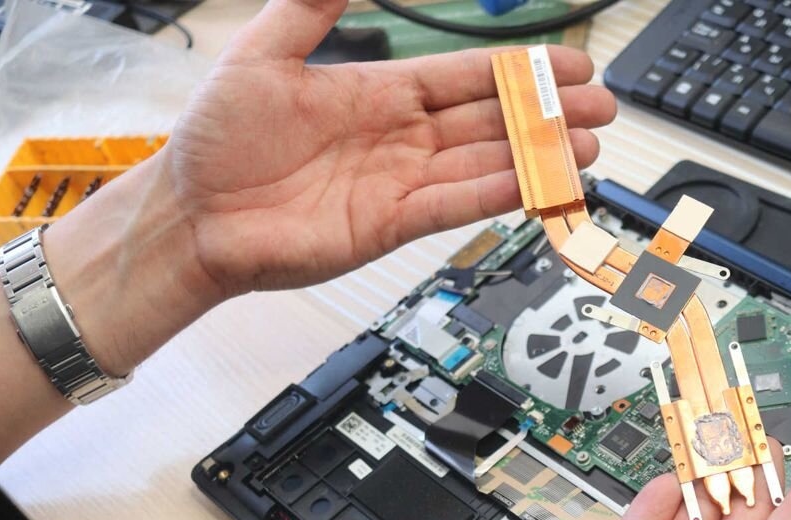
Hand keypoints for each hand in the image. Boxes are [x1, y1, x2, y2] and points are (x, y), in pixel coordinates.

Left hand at [167, 0, 614, 300]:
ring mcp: (399, 184)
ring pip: (484, 165)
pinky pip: (455, 205)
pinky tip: (537, 184)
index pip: (464, 78)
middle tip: (600, 109)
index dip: (518, 72)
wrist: (190, 215)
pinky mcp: (390, 226)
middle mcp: (399, 138)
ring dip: (537, 157)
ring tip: (588, 148)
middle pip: (489, 122)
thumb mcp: (263, 54)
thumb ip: (312, 7)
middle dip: (546, 114)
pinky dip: (497, 196)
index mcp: (376, 94)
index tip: (568, 66)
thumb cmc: (216, 140)